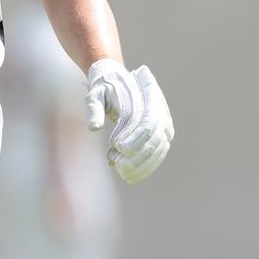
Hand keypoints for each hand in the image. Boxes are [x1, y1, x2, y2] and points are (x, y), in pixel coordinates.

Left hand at [85, 59, 173, 183]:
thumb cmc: (104, 90)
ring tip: (121, 172)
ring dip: (142, 165)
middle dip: (139, 156)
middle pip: (156, 139)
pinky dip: (145, 167)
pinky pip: (158, 154)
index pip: (148, 122)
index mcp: (147, 97)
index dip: (136, 138)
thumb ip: (94, 109)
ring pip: (159, 149)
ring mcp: (164, 123)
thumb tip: (93, 128)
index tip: (117, 148)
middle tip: (118, 165)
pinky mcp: (162, 135)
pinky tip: (129, 175)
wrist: (118, 83)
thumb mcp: (95, 95)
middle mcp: (160, 110)